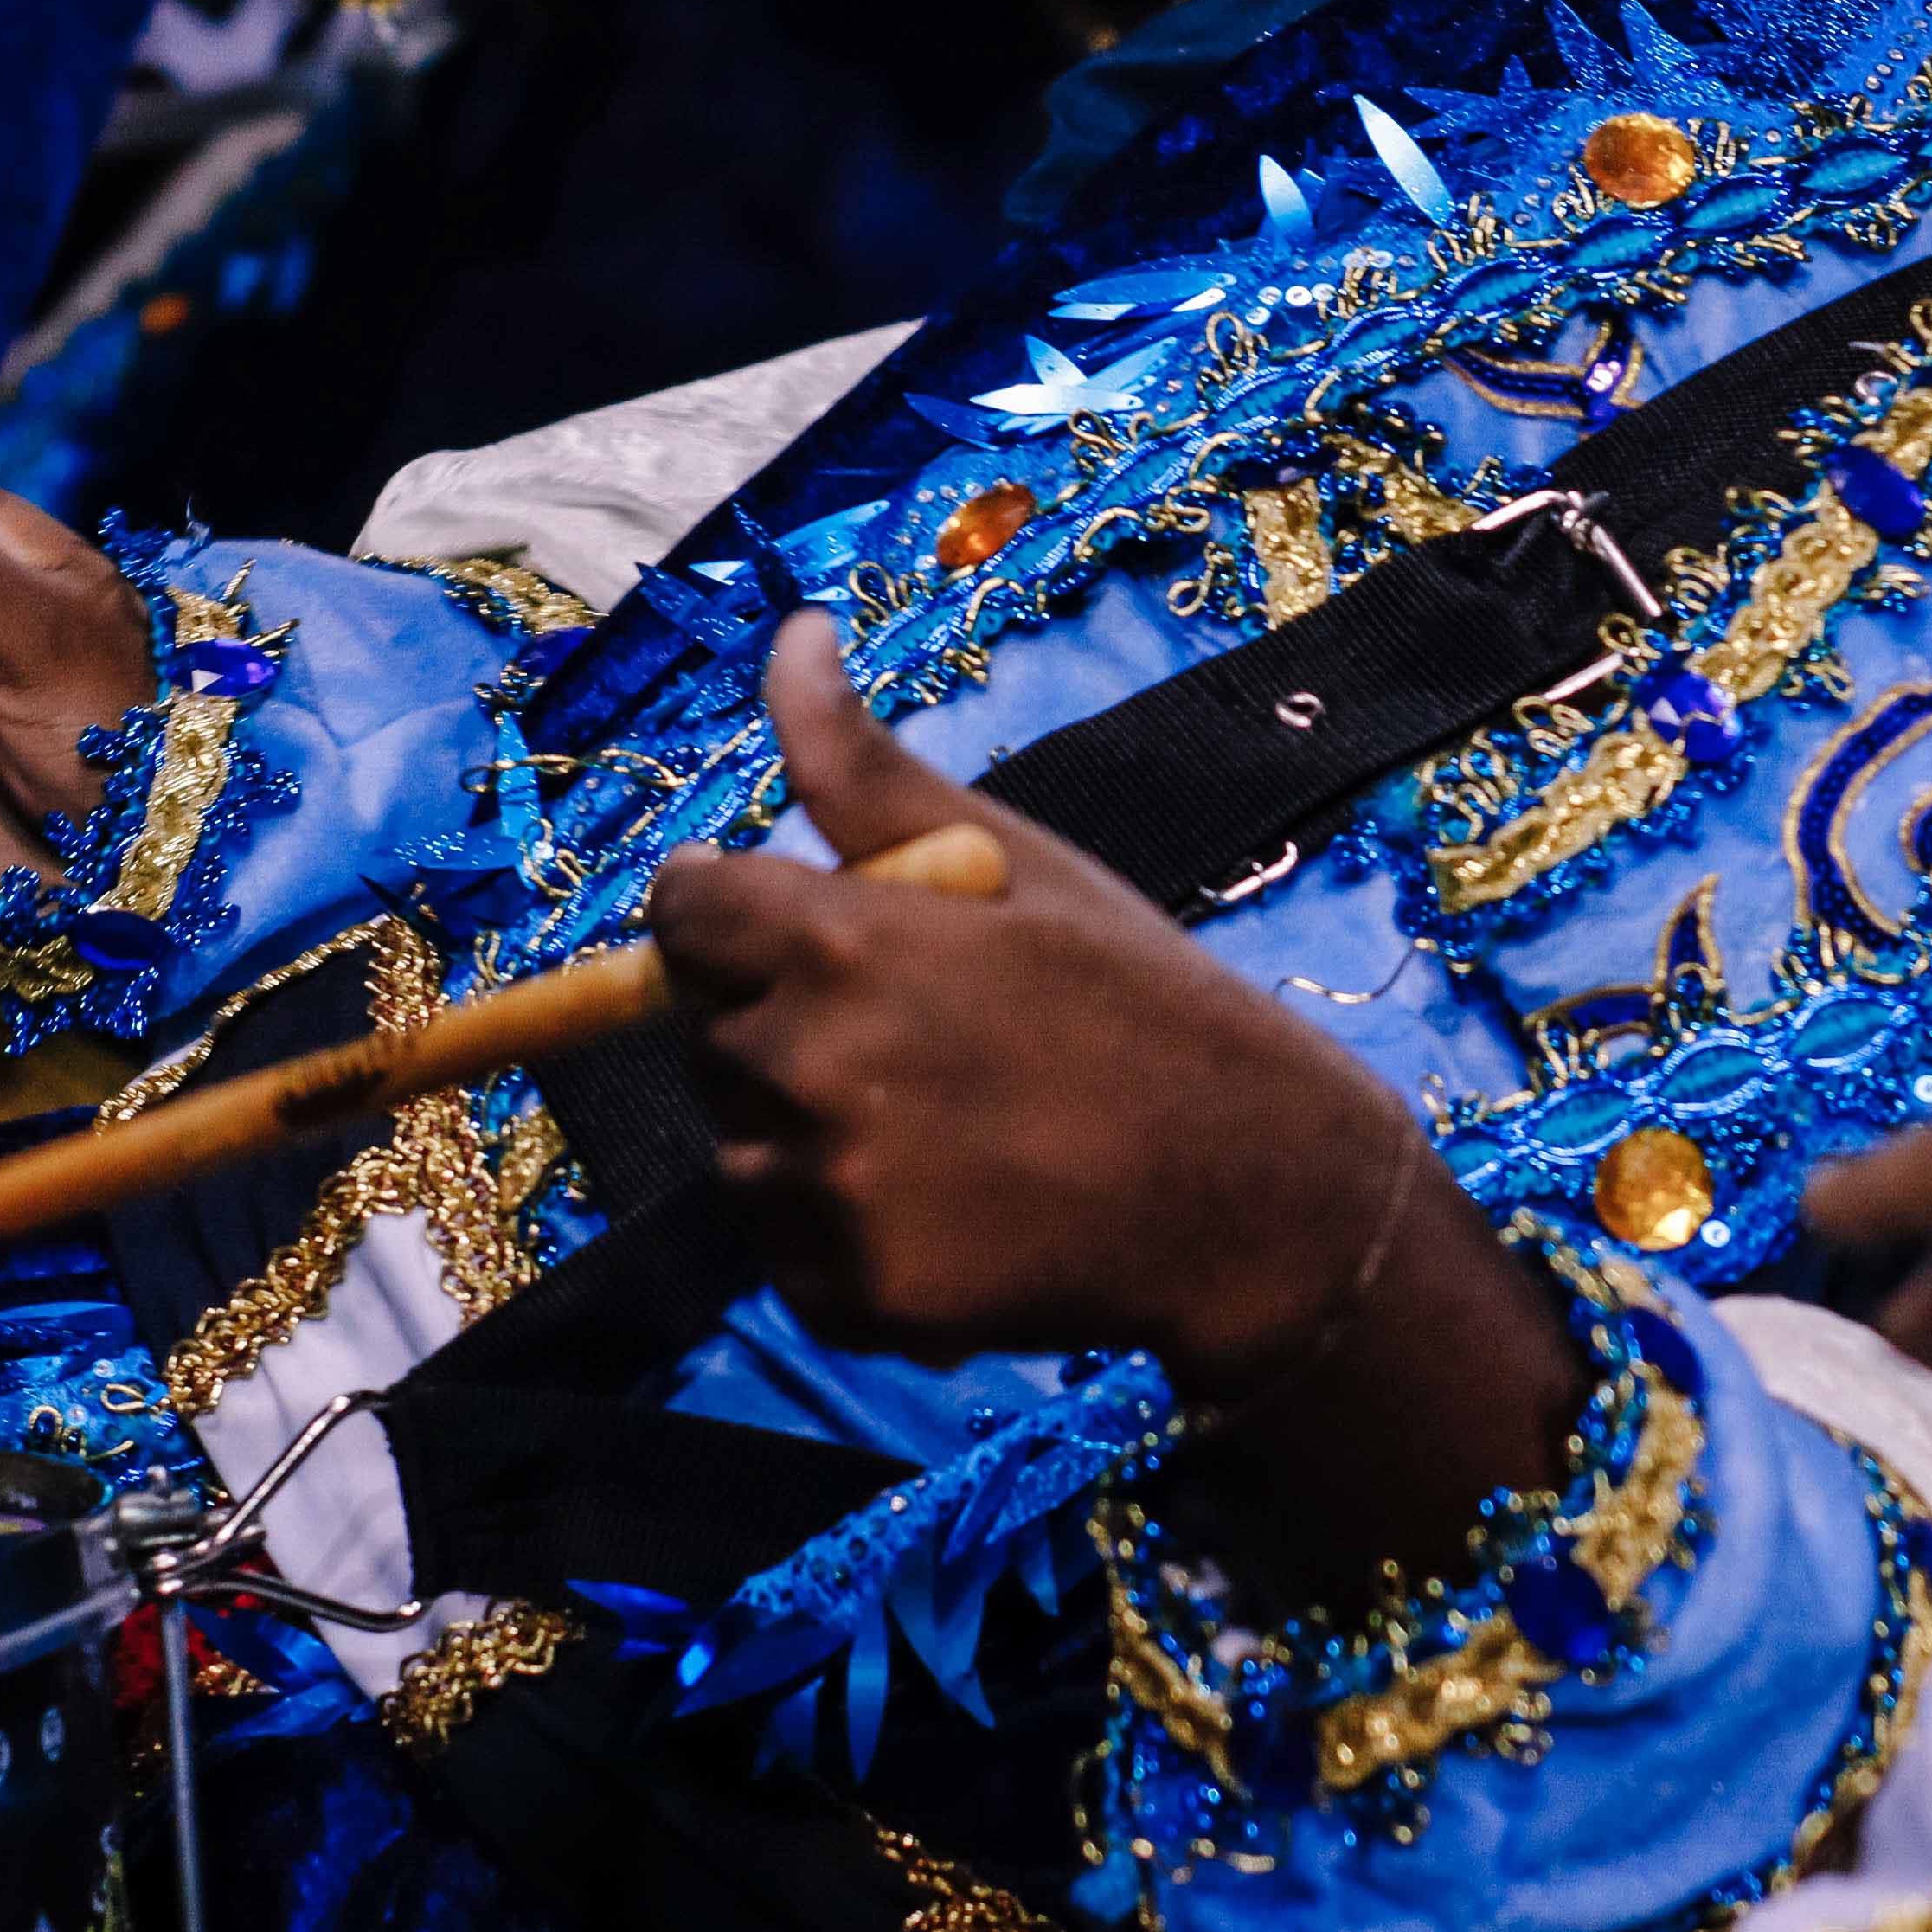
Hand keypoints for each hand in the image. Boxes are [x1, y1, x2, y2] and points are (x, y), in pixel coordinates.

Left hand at [664, 617, 1576, 1592]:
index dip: (739, 914)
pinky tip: (951, 1205)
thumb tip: (788, 635)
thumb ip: (865, 764)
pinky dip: (845, 1233)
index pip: (683, 913)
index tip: (813, 930)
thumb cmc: (1137, 997)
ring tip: (944, 1125)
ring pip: (742, 1148)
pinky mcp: (848, 1296)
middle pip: (707, 1031)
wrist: (1248, 1185)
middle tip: (922, 1035)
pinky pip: (791, 1251)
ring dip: (807, 1133)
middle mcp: (809, 1067)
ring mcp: (825, 1193)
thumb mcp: (1014, 862)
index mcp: (839, 942)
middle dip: (782, 1021)